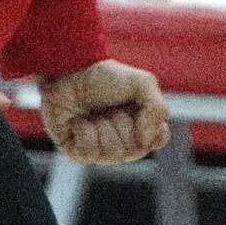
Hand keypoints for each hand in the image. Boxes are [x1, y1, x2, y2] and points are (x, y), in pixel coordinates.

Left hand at [39, 59, 169, 164]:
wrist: (67, 71)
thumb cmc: (103, 77)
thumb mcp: (140, 82)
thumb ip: (157, 108)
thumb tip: (146, 141)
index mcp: (140, 126)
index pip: (158, 139)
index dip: (150, 126)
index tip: (138, 108)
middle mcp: (123, 142)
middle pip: (135, 150)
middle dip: (122, 122)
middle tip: (111, 107)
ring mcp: (101, 150)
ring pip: (113, 153)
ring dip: (102, 126)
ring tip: (93, 112)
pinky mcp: (78, 153)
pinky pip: (89, 153)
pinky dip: (84, 131)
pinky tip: (78, 121)